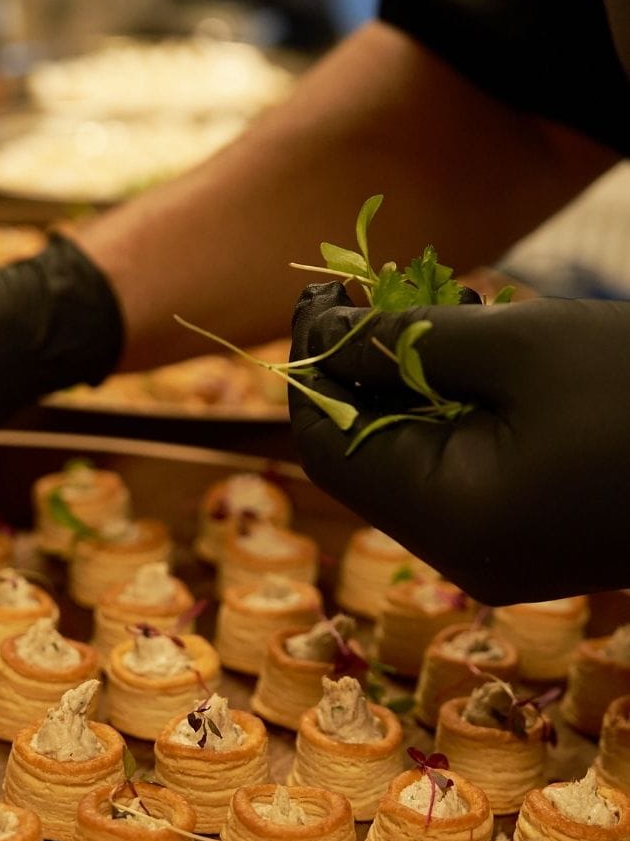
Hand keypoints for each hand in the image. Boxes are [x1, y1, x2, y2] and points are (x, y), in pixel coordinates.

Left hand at [289, 282, 629, 603]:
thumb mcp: (517, 347)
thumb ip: (402, 343)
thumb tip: (320, 336)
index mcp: (449, 518)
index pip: (328, 446)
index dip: (312, 368)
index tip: (320, 294)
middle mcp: (461, 551)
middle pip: (365, 453)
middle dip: (360, 368)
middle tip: (365, 289)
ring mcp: (496, 549)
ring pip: (412, 455)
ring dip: (406, 380)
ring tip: (432, 304)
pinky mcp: (528, 533)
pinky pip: (459, 467)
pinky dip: (451, 405)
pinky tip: (471, 342)